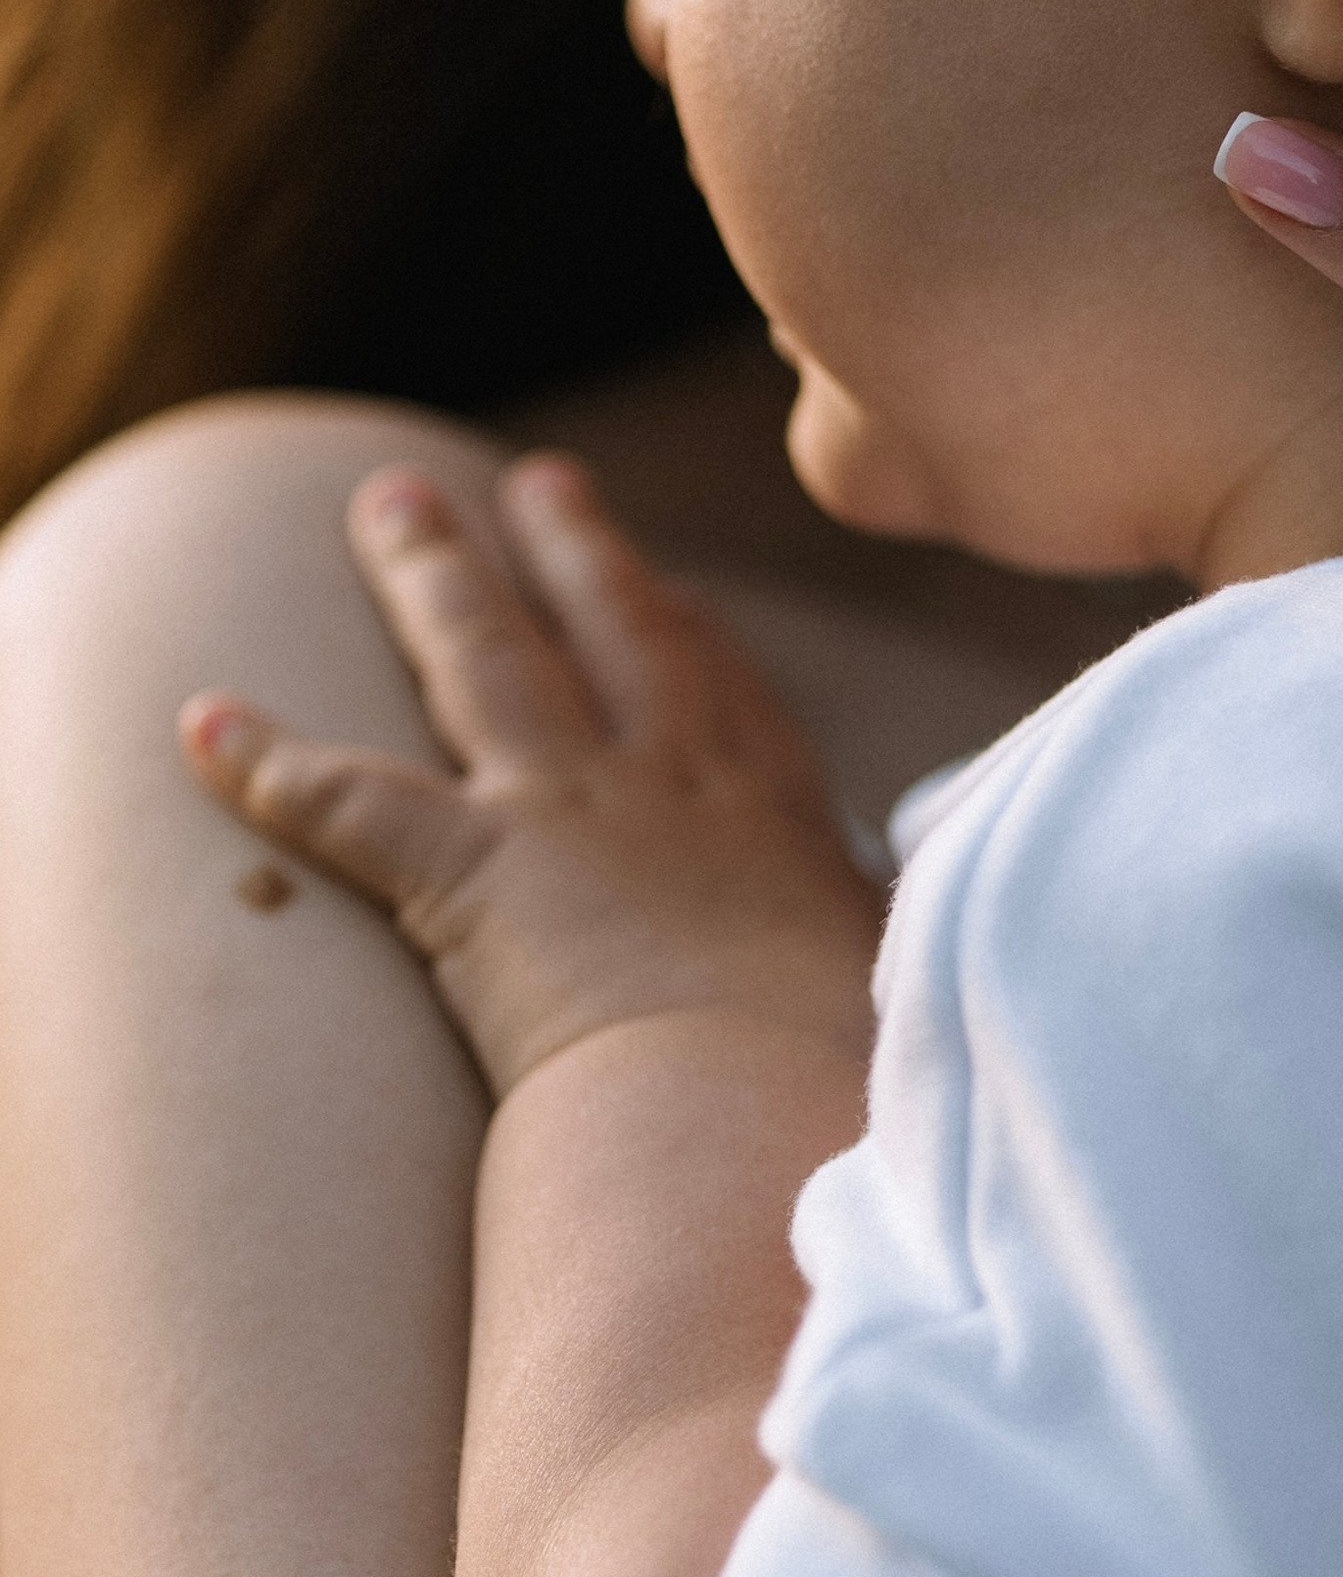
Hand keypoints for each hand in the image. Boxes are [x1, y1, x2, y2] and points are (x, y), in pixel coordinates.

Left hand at [182, 455, 880, 1100]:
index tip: (660, 587)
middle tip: (532, 481)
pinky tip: (202, 722)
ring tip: (389, 500)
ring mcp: (569, 809)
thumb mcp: (882, 1006)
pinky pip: (347, 802)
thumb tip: (906, 998)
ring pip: (484, 658)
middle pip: (611, 627)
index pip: (724, 692)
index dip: (685, 630)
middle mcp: (670, 781)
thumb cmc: (834, 1078)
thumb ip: (872, 978)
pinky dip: (268, 762)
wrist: (761, 1095)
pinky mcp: (474, 867)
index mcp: (773, 818)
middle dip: (567, 547)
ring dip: (432, 573)